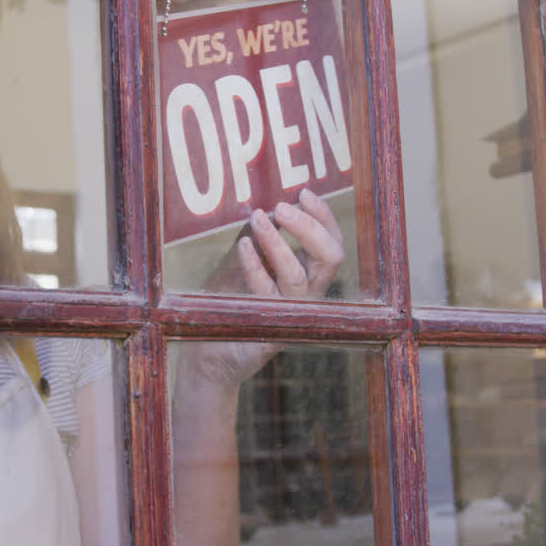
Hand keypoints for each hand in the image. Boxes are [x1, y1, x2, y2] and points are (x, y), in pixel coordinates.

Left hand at [187, 188, 344, 386]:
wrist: (212, 353)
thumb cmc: (232, 304)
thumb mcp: (247, 263)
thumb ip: (259, 238)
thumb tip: (263, 208)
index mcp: (310, 276)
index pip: (332, 243)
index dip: (324, 217)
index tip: (304, 193)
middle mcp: (308, 295)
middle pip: (330, 258)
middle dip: (310, 227)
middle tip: (282, 206)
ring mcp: (291, 314)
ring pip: (297, 276)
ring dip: (277, 242)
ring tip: (258, 218)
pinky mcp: (269, 329)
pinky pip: (265, 293)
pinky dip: (255, 266)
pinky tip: (243, 245)